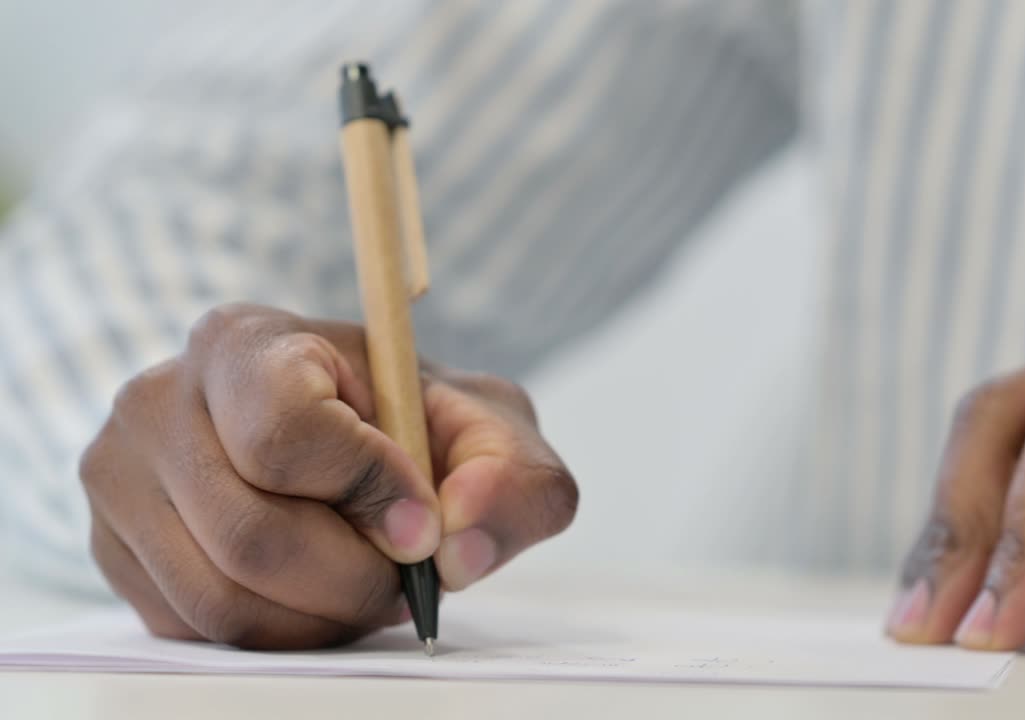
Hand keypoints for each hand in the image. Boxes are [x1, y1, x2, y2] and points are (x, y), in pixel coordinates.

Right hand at [81, 304, 576, 648]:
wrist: (347, 434)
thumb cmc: (414, 422)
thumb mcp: (491, 428)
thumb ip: (512, 476)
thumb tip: (458, 547)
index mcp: (245, 342)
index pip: (284, 436)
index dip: (369, 493)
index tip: (424, 522)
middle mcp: (157, 400)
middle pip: (253, 537)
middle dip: (353, 579)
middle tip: (403, 575)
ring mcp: (119, 478)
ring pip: (221, 599)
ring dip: (320, 616)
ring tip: (368, 583)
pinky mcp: (113, 548)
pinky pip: (194, 629)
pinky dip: (278, 633)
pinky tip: (317, 595)